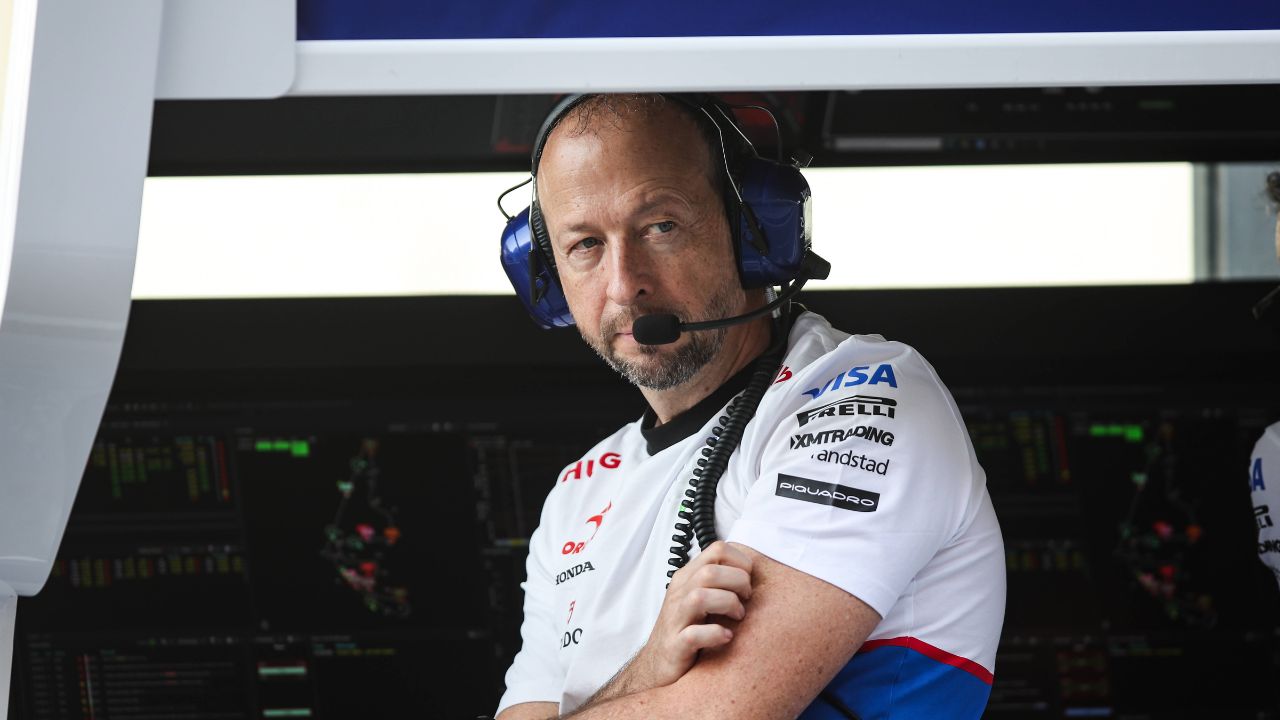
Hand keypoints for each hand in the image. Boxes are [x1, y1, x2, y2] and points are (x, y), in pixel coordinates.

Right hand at [631, 541, 754, 687]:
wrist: (657, 664)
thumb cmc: (687, 629)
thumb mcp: (701, 598)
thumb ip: (720, 581)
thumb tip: (753, 570)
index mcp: (688, 577)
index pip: (717, 549)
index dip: (741, 562)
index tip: (748, 580)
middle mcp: (680, 593)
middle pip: (710, 571)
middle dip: (738, 583)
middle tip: (745, 601)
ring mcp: (675, 619)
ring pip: (700, 597)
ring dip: (728, 604)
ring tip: (737, 616)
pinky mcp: (675, 646)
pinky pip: (693, 634)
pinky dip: (715, 634)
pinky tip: (726, 637)